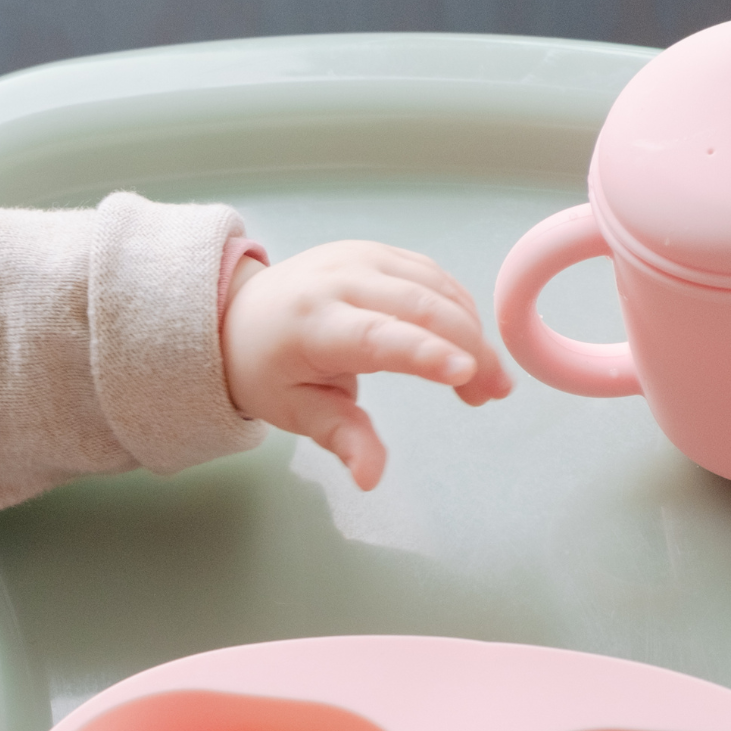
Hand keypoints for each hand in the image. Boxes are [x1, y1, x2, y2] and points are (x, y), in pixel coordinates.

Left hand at [221, 242, 511, 489]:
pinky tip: (466, 344)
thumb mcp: (294, 411)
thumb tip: (370, 478)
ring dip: (471, 331)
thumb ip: (340, 438)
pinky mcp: (378, 252)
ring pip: (435, 288)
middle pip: (420, 308)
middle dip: (468, 349)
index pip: (376, 336)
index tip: (468, 372)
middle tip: (492, 394)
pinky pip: (432, 276)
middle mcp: (338, 280)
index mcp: (310, 323)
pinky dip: (458, 309)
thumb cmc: (265, 367)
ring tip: (484, 381)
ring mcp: (360, 258)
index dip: (424, 353)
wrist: (238, 315)